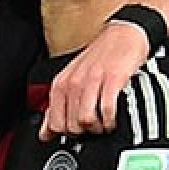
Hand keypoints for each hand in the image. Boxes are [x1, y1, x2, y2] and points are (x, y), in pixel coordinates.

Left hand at [40, 21, 148, 139]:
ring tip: (105, 124)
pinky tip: (114, 118)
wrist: (123, 35)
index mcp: (61, 84)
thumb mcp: (72, 80)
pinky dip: (111, 120)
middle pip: (72, 125)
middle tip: (95, 127)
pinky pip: (107, 109)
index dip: (67, 134)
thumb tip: (45, 133)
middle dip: (85, 133)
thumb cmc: (99, 58)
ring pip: (86, 120)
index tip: (79, 133)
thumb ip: (58, 107)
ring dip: (98, 128)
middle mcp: (73, 82)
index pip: (54, 123)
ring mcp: (92, 80)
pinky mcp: (113, 79)